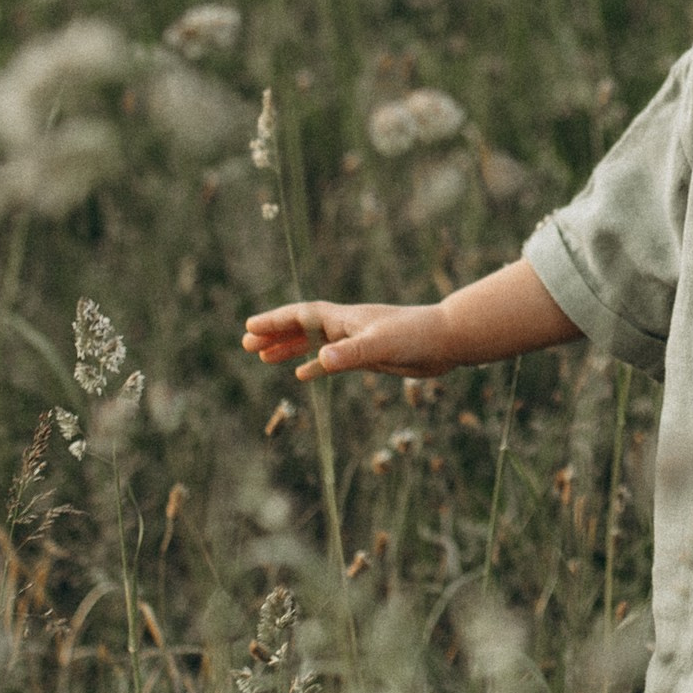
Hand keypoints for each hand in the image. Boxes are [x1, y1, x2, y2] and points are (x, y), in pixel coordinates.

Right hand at [241, 297, 441, 380]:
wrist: (447, 341)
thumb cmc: (416, 337)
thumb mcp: (380, 347)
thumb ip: (349, 354)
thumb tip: (318, 361)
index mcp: (345, 319)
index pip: (301, 316)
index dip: (275, 322)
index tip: (249, 328)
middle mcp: (347, 326)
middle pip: (301, 327)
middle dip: (273, 334)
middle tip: (245, 345)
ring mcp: (357, 340)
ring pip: (313, 342)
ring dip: (288, 348)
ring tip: (262, 358)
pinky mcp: (368, 355)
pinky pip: (332, 359)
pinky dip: (315, 366)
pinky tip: (301, 376)